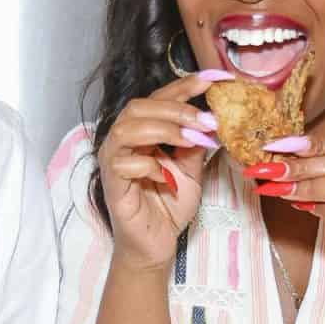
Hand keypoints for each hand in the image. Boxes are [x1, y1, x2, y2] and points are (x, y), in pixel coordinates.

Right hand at [98, 70, 230, 270]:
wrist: (158, 244)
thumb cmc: (169, 207)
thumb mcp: (192, 169)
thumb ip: (196, 144)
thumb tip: (212, 117)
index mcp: (142, 132)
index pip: (159, 99)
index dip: (184, 86)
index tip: (213, 79)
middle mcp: (123, 142)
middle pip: (139, 106)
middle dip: (176, 108)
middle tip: (207, 120)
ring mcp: (114, 162)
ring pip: (127, 128)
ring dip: (164, 129)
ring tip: (193, 140)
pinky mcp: (111, 185)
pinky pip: (123, 164)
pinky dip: (149, 166)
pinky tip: (167, 178)